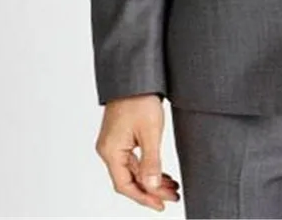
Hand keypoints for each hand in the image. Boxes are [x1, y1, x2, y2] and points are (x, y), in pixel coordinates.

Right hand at [95, 93, 180, 210]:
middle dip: (152, 189)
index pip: (125, 185)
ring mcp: (113, 143)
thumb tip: (152, 187)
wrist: (135, 75)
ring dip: (151, 179)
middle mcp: (108, 149)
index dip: (143, 198)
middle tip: (172, 196)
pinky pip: (133, 159)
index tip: (161, 205)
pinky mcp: (120, 137)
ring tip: (172, 186)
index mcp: (111, 151)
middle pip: (129, 179)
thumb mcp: (150, 132)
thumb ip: (151, 162)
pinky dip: (147, 167)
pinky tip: (161, 172)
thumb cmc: (139, 98)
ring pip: (132, 170)